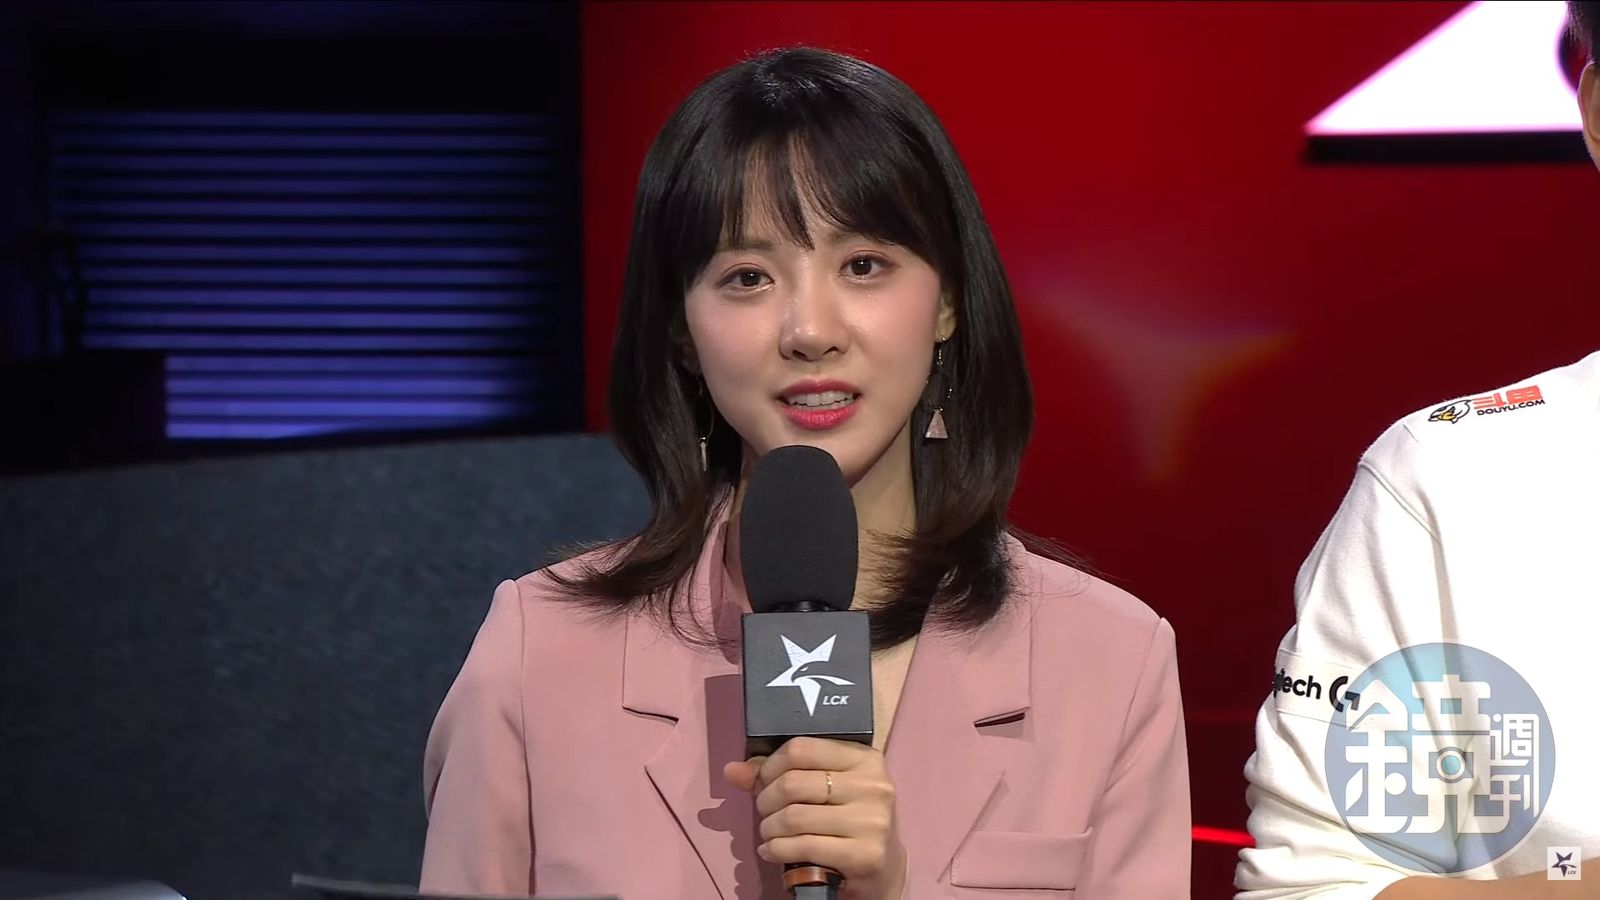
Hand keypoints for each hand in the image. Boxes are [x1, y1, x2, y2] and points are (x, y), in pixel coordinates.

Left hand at [723, 737, 904, 899]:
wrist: (882, 866)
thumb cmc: (846, 820)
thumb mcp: (822, 789)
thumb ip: (777, 775)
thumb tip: (732, 770)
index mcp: (863, 759)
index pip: (801, 748)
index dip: (771, 766)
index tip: (763, 781)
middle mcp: (873, 785)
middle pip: (793, 783)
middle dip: (766, 800)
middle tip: (765, 812)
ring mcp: (872, 821)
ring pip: (794, 817)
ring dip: (769, 828)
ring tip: (768, 833)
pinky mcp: (865, 854)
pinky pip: (803, 846)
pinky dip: (777, 850)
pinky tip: (772, 851)